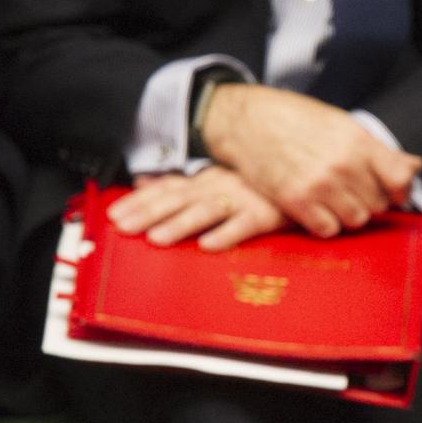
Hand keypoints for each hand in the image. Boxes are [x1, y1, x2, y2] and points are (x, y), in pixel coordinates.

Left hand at [110, 166, 288, 251]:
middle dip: (149, 213)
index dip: (139, 201)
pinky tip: (209, 245)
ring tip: (157, 238)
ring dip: (181, 223)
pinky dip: (226, 233)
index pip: (166, 188)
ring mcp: (243, 198)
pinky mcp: (268, 213)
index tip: (113, 215)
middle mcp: (220, 185)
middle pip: (179, 199)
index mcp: (206, 179)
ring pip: (207, 210)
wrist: (308, 178)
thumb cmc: (257, 185)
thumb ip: (179, 184)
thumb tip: (142, 182)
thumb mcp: (216, 178)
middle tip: (124, 229)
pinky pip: (245, 224)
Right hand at [197, 83, 421, 236]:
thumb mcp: (343, 125)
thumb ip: (379, 151)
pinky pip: (328, 230)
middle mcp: (343, 164)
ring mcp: (319, 185)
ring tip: (336, 199)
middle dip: (371, 200)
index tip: (395, 192)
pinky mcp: (295, 201)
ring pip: (356, 220)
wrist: (248, 121)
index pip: (400, 178)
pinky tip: (318, 208)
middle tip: (355, 192)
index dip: (402, 190)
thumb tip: (415, 166)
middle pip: (379, 203)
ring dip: (349, 214)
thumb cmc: (297, 119)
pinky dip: (326, 224)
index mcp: (358, 141)